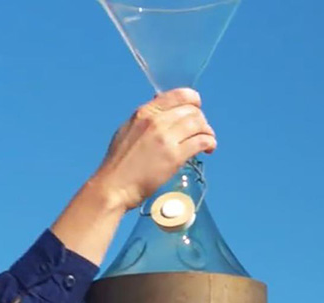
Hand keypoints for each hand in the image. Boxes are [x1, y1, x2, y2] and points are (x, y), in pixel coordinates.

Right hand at [92, 88, 215, 211]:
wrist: (114, 187)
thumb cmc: (119, 164)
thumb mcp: (127, 130)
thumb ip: (145, 119)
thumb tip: (162, 108)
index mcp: (144, 112)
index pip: (180, 95)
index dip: (194, 101)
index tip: (197, 110)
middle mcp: (156, 121)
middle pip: (192, 111)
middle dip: (201, 120)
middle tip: (201, 132)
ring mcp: (166, 138)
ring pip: (199, 125)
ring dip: (208, 132)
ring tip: (207, 141)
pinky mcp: (174, 156)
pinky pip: (201, 142)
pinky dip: (209, 143)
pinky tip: (208, 149)